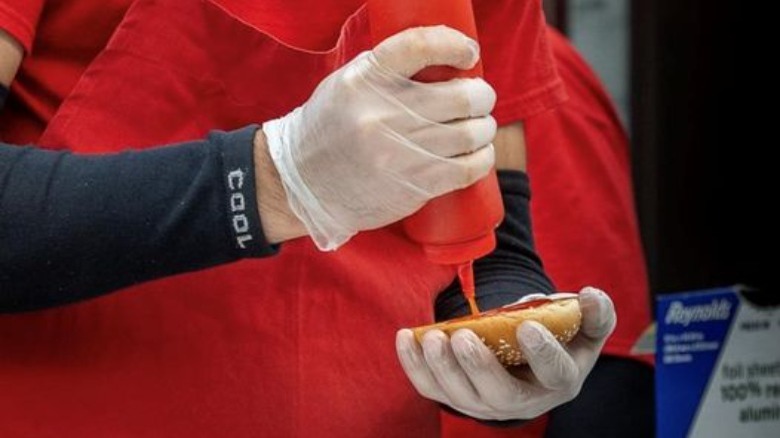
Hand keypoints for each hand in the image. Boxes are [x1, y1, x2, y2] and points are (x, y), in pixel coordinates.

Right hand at [262, 26, 496, 249]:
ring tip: (479, 127)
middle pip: (461, 96)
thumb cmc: (331, 128)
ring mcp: (398, 153)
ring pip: (471, 133)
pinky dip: (482, 158)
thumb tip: (445, 59)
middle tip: (479, 98)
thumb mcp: (348, 84)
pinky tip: (478, 153)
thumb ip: (388, 69)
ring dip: (484, 128)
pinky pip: (467, 168)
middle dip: (482, 95)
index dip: (455, 45)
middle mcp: (382, 115)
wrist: (304, 184)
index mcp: (365, 80)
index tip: (469, 53)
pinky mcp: (412, 186)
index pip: (420, 46)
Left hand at [395, 287, 616, 419]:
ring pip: (460, 396)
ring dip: (442, 367)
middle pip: (499, 394)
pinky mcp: (456, 397)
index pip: (555, 373)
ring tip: (432, 337)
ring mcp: (486, 403)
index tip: (527, 325)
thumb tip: (590, 295)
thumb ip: (594, 313)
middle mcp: (523, 400)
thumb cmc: (558, 339)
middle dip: (478, 366)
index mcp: (559, 379)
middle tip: (462, 336)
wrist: (526, 361)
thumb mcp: (584, 328)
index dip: (543, 352)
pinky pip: (432, 388)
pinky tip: (407, 337)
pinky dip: (415, 365)